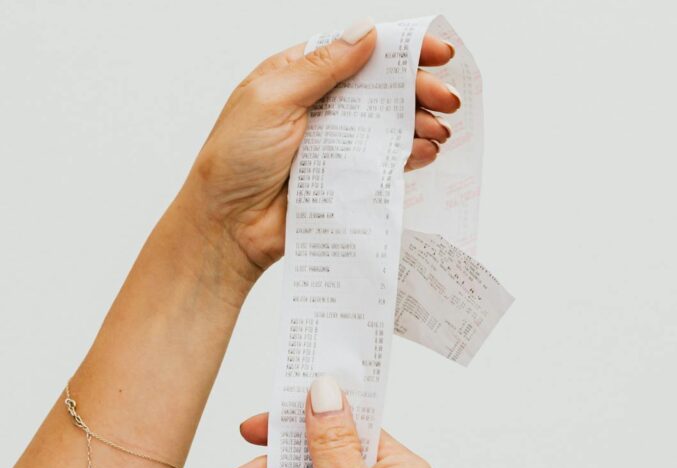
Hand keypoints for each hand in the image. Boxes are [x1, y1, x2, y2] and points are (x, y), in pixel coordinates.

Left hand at [173, 17, 460, 284]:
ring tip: (439, 129)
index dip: (399, 48)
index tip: (436, 52)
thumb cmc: (234, 161)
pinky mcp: (347, 176)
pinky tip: (424, 151)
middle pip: (382, 86)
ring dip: (420, 122)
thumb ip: (322, 67)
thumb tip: (365, 32)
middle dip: (419, 89)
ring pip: (391, 122)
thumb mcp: (273, 100)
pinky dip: (410, 154)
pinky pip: (387, 160)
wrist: (228, 227)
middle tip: (448, 98)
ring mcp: (337, 141)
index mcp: (299, 75)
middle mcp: (322, 105)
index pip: (357, 50)